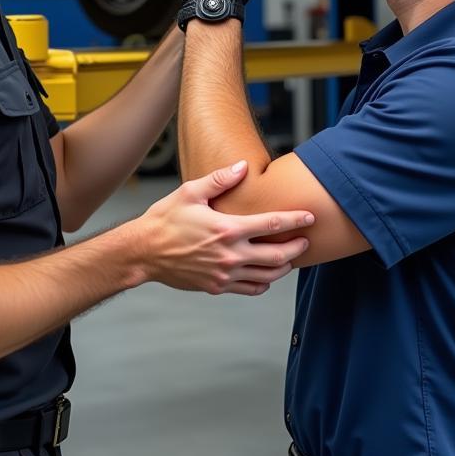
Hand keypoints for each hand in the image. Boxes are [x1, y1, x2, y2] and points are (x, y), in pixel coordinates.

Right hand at [135, 160, 312, 295]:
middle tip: (306, 240)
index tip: (310, 217)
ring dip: (284, 267)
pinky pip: (249, 288)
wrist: (144, 252)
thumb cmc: (166, 219)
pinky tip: (266, 275)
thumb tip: (243, 166)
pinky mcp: (217, 287)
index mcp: (228, 229)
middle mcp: (230, 254)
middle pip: (277, 255)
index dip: (295, 220)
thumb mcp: (191, 192)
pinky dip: (263, 283)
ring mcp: (224, 274)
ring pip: (267, 276)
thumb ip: (220, 180)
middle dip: (297, 247)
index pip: (272, 224)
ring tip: (291, 257)